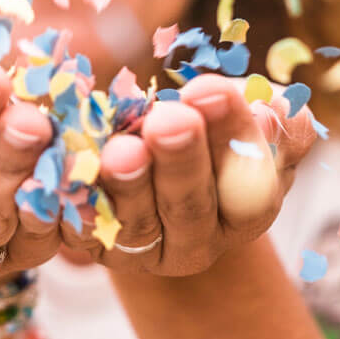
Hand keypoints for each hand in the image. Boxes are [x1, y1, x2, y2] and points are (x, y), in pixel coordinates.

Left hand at [57, 74, 315, 275]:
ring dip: (127, 183)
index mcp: (246, 211)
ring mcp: (139, 249)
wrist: (150, 155)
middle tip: (171, 119)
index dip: (234, 139)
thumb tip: (272, 113)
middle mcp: (195, 242)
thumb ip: (275, 119)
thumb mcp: (256, 122)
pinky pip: (77, 222)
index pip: (251, 186)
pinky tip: (64, 161)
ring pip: (134, 222)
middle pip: (190, 208)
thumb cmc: (214, 129)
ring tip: (122, 147)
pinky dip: (71, 192)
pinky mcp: (89, 243)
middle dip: (182, 161)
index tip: (211, 89)